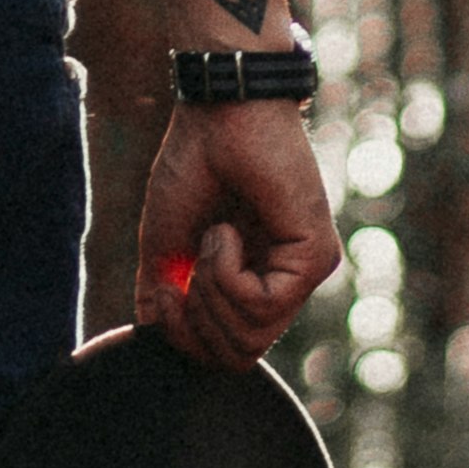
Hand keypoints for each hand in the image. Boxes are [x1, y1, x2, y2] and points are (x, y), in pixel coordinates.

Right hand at [136, 95, 341, 373]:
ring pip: (249, 340)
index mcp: (254, 281)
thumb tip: (152, 337)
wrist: (220, 110)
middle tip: (185, 270)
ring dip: (209, 291)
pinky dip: (225, 273)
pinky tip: (224, 232)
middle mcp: (285, 284)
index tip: (162, 294)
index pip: (226, 353)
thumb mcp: (166, 242)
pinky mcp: (316, 257)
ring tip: (210, 238)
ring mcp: (304, 273)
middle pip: (237, 357)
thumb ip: (164, 293)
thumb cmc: (195, 162)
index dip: (183, 339)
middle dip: (194, 324)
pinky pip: (262, 304)